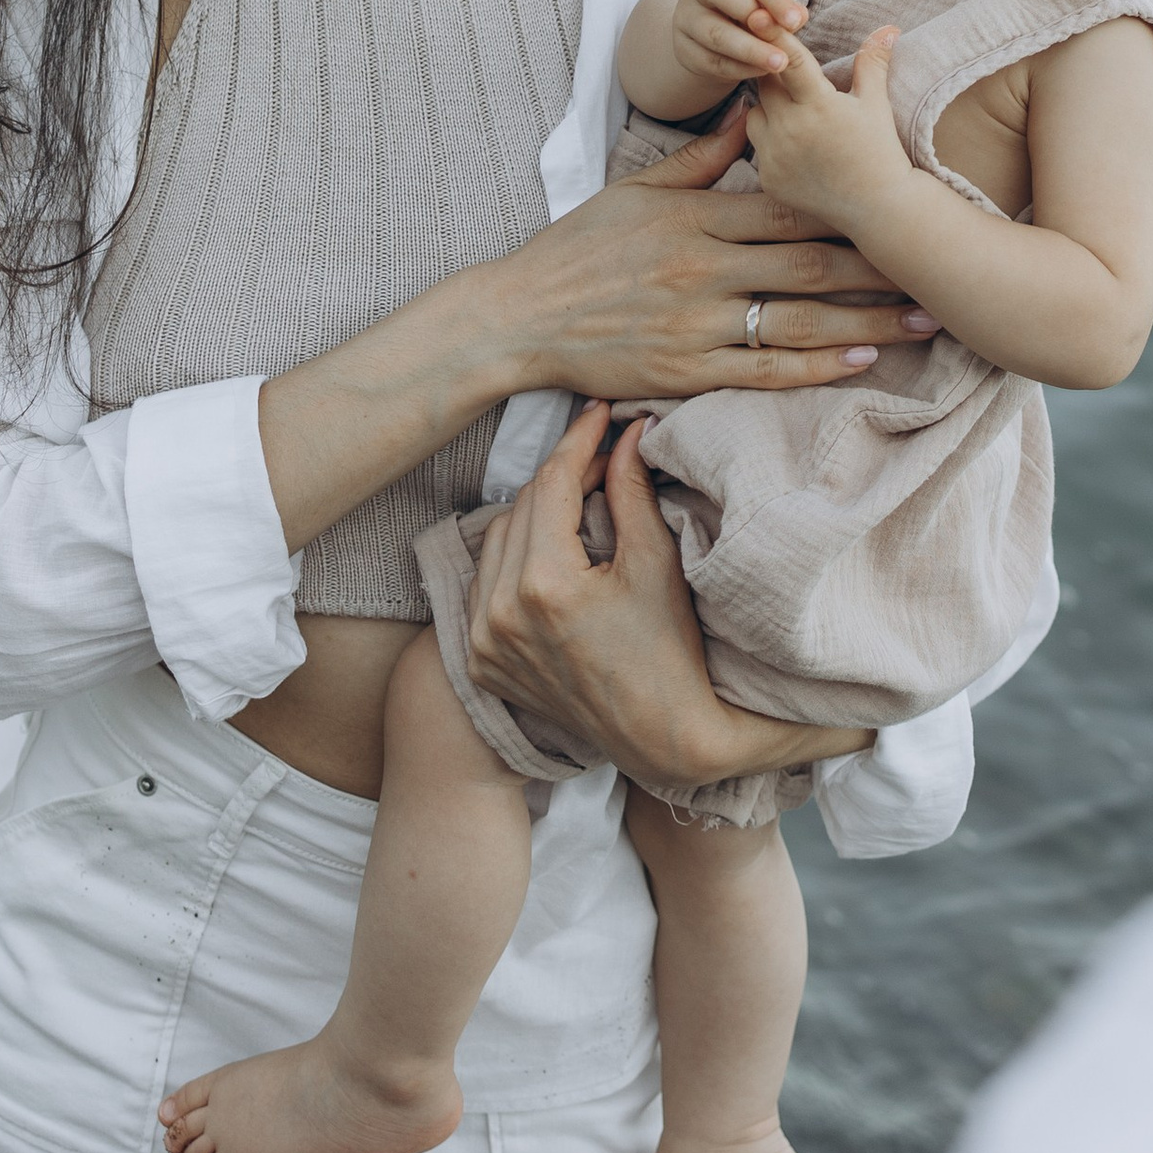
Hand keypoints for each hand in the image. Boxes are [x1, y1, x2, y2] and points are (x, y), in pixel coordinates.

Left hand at [466, 406, 874, 787]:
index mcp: (543, 585)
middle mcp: (500, 613)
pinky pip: (485, 587)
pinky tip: (548, 553)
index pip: (552, 483)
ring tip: (577, 502)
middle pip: (522, 507)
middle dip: (561, 474)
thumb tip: (627, 431)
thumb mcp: (656, 562)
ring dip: (533, 515)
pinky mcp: (481, 663)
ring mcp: (484, 642)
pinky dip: (512, 562)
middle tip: (599, 454)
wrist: (662, 737)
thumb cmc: (671, 650)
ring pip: (497, 542)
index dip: (579, 442)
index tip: (600, 415)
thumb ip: (631, 489)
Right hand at [496, 102, 935, 404]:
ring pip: (798, 322)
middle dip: (880, 268)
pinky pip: (764, 371)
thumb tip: (746, 115)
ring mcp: (696, 324)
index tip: (902, 209)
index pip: (790, 210)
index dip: (853, 212)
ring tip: (921, 322)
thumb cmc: (576, 250)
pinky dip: (816, 367)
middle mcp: (703, 270)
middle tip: (936, 270)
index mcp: (696, 219)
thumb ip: (699, 159)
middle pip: (810, 264)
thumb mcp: (635, 190)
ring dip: (866, 322)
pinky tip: (860, 360)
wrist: (519, 317)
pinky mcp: (686, 371)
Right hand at [668, 0, 805, 91]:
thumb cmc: (749, 15)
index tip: (795, 21)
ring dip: (751, 50)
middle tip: (782, 36)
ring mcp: (686, 17)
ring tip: (780, 63)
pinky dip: (740, 68)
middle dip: (751, 14)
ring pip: (715, 32)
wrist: (714, 39)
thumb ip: (785, 10)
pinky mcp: (683, 49)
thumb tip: (799, 15)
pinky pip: (711, 61)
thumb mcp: (768, 7)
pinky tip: (761, 72)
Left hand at [742, 28, 912, 246]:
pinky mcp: (767, 178)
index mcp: (819, 105)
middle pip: (764, 83)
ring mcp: (775, 156)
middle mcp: (791, 129)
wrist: (878, 208)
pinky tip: (794, 146)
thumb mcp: (876, 105)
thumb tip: (888, 27)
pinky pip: (757, 148)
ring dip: (767, 108)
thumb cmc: (880, 151)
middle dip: (773, 74)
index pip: (788, 60)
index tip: (758, 16)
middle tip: (787, 74)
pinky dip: (770, 142)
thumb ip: (873, 63)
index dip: (773, 36)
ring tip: (793, 114)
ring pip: (754, 114)